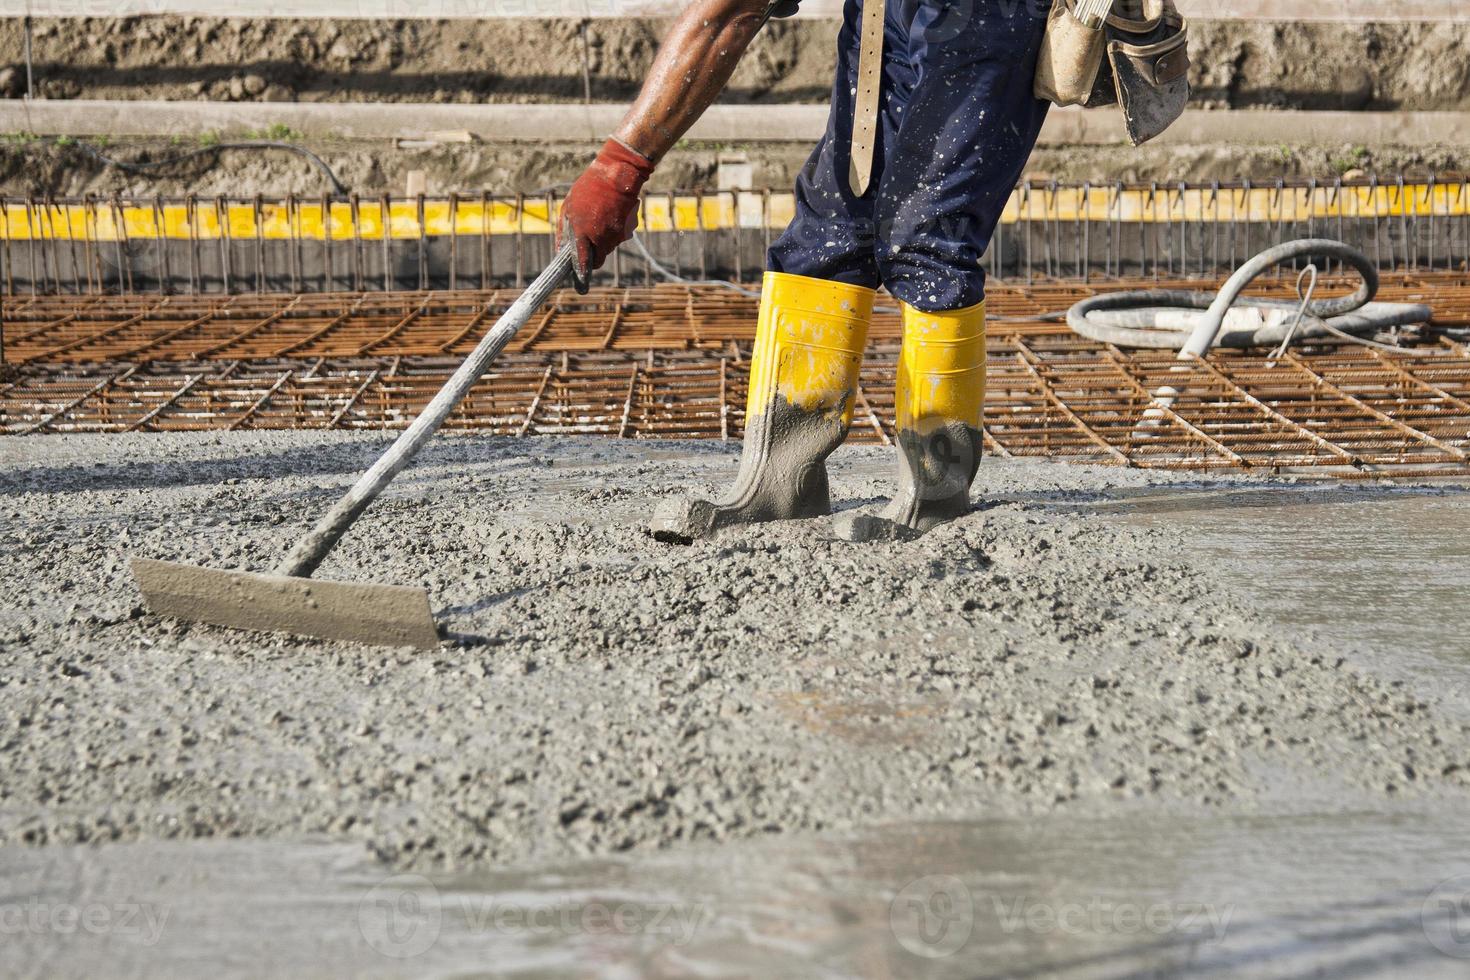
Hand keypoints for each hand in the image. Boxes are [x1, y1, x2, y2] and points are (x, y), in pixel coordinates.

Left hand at [557, 138, 654, 290]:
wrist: (618, 175)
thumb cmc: (588, 189)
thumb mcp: (568, 206)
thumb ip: (563, 230)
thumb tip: (560, 250)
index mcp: (582, 231)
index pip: (582, 261)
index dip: (581, 274)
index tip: (580, 284)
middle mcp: (600, 237)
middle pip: (598, 260)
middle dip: (593, 256)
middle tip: (589, 244)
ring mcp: (615, 235)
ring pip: (608, 249)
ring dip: (602, 241)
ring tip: (599, 219)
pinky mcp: (626, 231)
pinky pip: (617, 238)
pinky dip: (612, 232)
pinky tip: (610, 215)